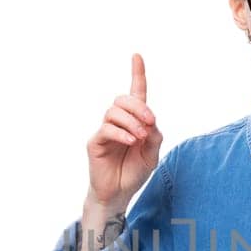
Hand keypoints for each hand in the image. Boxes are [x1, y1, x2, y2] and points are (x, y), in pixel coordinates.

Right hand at [87, 52, 162, 207]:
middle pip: (123, 99)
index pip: (135, 93)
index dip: (136, 73)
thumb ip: (154, 135)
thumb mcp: (152, 153)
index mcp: (134, 121)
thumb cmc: (134, 172)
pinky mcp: (95, 142)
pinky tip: (131, 141)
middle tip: (150, 122)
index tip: (136, 55)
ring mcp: (105, 131)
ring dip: (132, 121)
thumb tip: (149, 119)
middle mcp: (118, 122)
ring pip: (114, 111)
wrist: (119, 194)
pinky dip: (121, 133)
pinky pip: (106, 129)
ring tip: (140, 138)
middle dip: (139, 106)